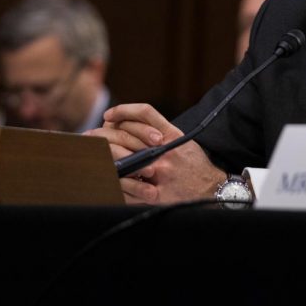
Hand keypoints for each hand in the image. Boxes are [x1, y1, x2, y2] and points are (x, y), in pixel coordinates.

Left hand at [87, 103, 225, 204]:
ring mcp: (161, 174)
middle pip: (127, 136)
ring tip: (94, 157)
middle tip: (92, 136)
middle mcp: (166, 152)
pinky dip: (116, 183)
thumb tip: (127, 124)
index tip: (108, 115)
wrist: (213, 189)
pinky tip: (107, 179)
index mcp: (173, 136)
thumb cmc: (194, 164)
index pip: (145, 114)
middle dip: (104, 134)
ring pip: (124, 161)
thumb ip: (159, 131)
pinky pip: (130, 189)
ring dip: (105, 158)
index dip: (123, 110)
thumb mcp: (182, 140)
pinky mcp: (158, 195)